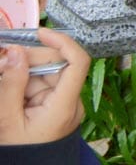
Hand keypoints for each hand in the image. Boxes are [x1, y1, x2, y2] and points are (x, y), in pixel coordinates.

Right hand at [0, 28, 88, 145]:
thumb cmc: (20, 154)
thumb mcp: (7, 120)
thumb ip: (11, 84)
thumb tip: (15, 52)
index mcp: (64, 106)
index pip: (78, 62)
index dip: (62, 41)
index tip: (40, 33)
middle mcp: (70, 102)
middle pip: (56, 65)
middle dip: (29, 60)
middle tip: (4, 62)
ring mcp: (64, 104)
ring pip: (45, 74)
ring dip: (23, 73)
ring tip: (5, 80)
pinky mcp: (55, 107)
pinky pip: (41, 86)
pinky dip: (24, 84)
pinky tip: (9, 91)